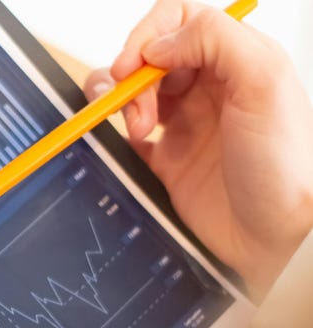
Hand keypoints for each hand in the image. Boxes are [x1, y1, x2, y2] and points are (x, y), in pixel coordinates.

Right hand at [84, 1, 312, 294]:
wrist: (275, 235)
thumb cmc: (283, 164)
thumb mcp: (264, 82)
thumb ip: (215, 41)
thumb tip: (160, 42)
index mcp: (235, 59)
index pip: (179, 21)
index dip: (148, 35)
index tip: (135, 66)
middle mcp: (208, 87)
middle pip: (149, 58)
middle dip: (132, 77)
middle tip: (134, 107)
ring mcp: (185, 125)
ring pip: (133, 94)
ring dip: (121, 104)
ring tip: (136, 131)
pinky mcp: (167, 163)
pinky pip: (127, 139)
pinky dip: (114, 135)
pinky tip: (128, 144)